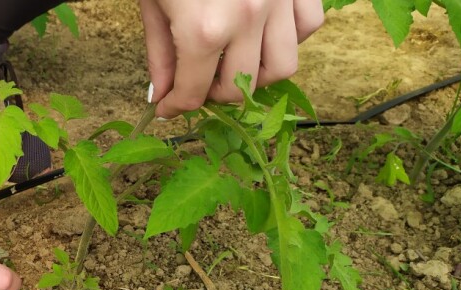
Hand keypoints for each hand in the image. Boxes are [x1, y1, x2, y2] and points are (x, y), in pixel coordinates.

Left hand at [139, 0, 324, 117]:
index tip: (168, 108)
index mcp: (203, 30)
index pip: (195, 92)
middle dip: (214, 93)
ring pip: (283, 66)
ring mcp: (279, 0)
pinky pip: (307, 27)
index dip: (177, 107)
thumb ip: (161, 53)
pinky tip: (262, 31)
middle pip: (241, 87)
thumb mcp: (153, 3)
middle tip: (197, 82)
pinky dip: (287, 38)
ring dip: (256, 74)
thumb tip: (162, 94)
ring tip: (232, 62)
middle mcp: (248, 21)